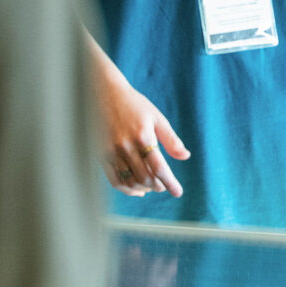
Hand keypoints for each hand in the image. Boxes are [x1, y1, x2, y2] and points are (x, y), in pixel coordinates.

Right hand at [95, 76, 188, 197]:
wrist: (103, 94)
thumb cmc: (134, 105)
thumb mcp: (156, 118)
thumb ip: (171, 139)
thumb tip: (185, 156)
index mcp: (142, 136)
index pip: (159, 167)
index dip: (170, 182)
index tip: (178, 192)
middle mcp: (125, 146)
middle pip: (145, 177)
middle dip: (158, 186)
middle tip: (165, 186)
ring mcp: (110, 152)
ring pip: (130, 181)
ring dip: (144, 189)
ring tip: (153, 187)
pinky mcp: (100, 155)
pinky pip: (114, 179)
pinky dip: (126, 188)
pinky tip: (136, 189)